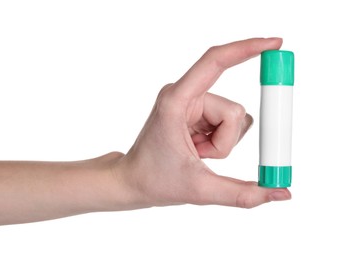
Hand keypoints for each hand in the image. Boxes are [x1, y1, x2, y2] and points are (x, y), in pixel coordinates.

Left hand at [115, 38, 290, 208]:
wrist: (133, 180)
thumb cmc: (155, 180)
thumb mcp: (200, 189)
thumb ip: (242, 193)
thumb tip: (282, 193)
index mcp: (177, 101)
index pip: (214, 62)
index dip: (247, 48)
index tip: (275, 43)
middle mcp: (184, 94)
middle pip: (233, 110)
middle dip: (225, 141)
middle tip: (204, 156)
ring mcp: (191, 102)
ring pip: (233, 118)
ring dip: (222, 143)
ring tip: (195, 153)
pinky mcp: (196, 110)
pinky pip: (226, 123)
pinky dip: (220, 142)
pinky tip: (197, 150)